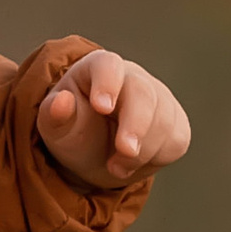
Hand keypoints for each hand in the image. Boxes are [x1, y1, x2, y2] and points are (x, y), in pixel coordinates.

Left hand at [38, 49, 189, 187]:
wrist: (95, 156)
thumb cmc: (74, 131)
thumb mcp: (56, 127)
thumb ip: (54, 114)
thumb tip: (61, 101)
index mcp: (98, 68)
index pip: (108, 65)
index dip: (107, 83)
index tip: (102, 107)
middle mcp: (132, 77)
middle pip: (143, 94)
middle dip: (135, 126)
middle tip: (124, 152)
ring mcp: (158, 97)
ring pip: (163, 121)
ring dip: (140, 152)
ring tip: (115, 166)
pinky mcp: (176, 121)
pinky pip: (176, 140)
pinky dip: (156, 158)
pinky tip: (135, 161)